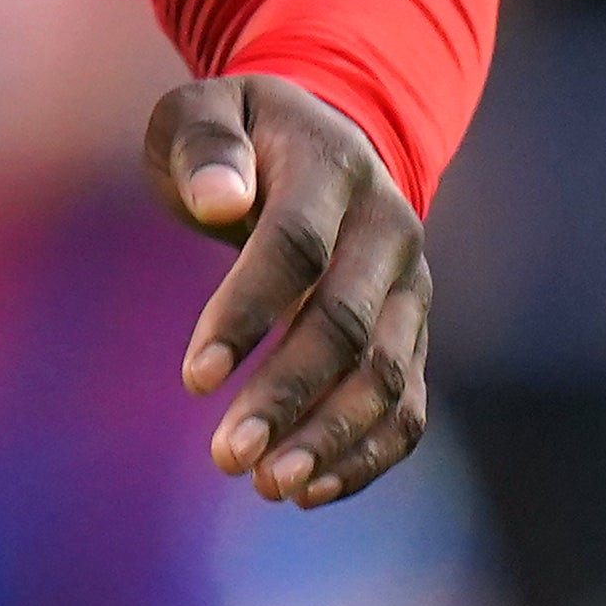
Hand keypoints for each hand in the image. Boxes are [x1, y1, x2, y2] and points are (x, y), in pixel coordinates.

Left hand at [150, 74, 431, 506]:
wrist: (327, 138)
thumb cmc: (243, 135)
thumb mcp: (206, 113)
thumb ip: (204, 147)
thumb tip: (217, 201)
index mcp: (334, 168)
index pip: (296, 247)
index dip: (247, 312)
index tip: (193, 379)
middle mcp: (388, 230)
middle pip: (346, 325)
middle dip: (288, 396)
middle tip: (225, 456)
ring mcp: (408, 288)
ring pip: (385, 375)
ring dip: (330, 438)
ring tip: (268, 486)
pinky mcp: (411, 334)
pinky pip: (406, 406)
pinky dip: (368, 454)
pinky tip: (313, 492)